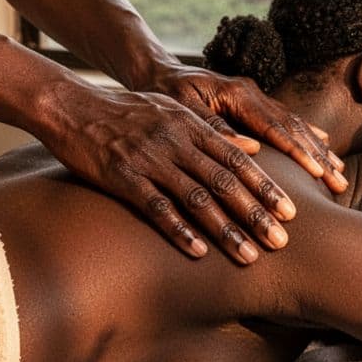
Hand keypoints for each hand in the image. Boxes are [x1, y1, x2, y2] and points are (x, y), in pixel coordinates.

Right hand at [35, 77, 308, 264]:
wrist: (71, 105)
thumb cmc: (125, 111)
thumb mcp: (172, 110)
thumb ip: (212, 129)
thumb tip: (253, 147)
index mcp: (192, 125)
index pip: (238, 160)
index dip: (266, 187)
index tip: (291, 212)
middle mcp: (177, 142)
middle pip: (225, 182)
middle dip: (256, 214)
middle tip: (281, 242)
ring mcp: (150, 160)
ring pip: (197, 199)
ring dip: (226, 230)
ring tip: (249, 256)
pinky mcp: (123, 177)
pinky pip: (156, 207)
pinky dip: (180, 230)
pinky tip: (199, 252)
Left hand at [141, 63, 346, 193]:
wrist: (156, 71)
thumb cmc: (163, 92)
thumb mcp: (181, 109)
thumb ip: (213, 127)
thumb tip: (250, 150)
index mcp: (236, 94)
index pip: (276, 128)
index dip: (299, 152)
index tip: (319, 173)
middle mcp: (251, 93)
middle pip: (293, 128)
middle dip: (319, 158)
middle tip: (340, 184)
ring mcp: (255, 97)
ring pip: (295, 125)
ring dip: (319, 150)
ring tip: (339, 174)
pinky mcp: (253, 103)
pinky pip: (286, 121)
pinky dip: (307, 136)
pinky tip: (324, 146)